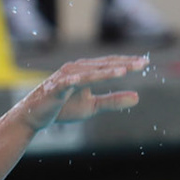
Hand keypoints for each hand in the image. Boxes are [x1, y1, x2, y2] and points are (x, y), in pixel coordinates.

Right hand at [13, 55, 147, 131]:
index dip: (127, 63)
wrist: (34, 117)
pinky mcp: (55, 88)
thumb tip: (138, 97)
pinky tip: (88, 80)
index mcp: (86, 71)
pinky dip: (78, 80)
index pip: (110, 64)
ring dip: (106, 71)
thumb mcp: (92, 106)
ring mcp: (65, 77)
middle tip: (142, 63)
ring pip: (89, 72)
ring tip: (124, 71)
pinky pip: (68, 83)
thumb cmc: (63, 108)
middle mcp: (76, 69)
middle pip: (103, 64)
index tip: (145, 63)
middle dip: (123, 63)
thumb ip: (113, 100)